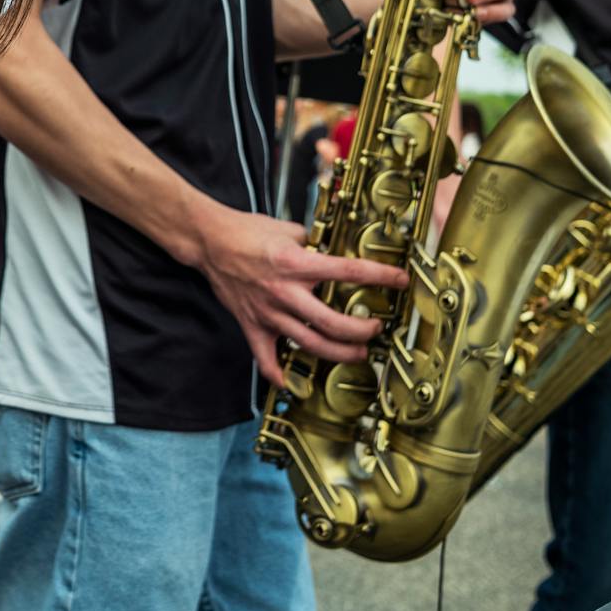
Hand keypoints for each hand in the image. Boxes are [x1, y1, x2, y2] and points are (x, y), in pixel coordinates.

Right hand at [184, 200, 409, 382]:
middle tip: (375, 328)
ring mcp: (268, 313)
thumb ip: (314, 244)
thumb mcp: (289, 229)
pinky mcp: (252, 325)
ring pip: (310, 344)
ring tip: (357, 353)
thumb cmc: (247, 231)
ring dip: (339, 354)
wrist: (210, 241)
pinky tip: (292, 382)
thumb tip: (335, 252)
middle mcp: (284, 292)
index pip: (348, 271)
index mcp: (296, 264)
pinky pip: (266, 358)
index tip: (400, 280)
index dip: (380, 276)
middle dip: (362, 330)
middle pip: (333, 323)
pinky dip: (279, 374)